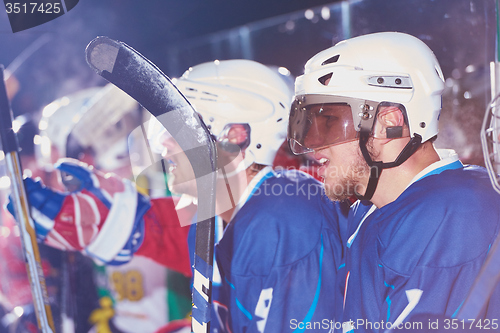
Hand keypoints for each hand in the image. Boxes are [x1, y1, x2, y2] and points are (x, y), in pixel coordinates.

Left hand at [6, 158, 150, 264]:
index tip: (28, 179)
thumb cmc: (116, 203)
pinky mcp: (68, 245)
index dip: (34, 190)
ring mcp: (67, 238)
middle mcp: (68, 226)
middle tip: (21, 189)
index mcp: (75, 209)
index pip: (46, 199)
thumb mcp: (101, 181)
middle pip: (37, 214)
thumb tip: (60, 164)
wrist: (129, 229)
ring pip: (38, 226)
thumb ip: (79, 171)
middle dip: (26, 201)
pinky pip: (46, 235)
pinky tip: (34, 214)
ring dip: (28, 213)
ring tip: (23, 200)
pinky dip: (37, 224)